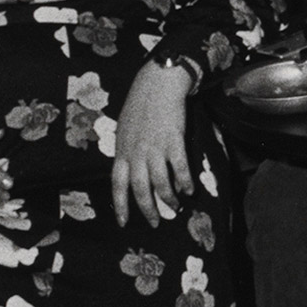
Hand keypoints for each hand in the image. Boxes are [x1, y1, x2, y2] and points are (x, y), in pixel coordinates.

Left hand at [111, 61, 195, 227]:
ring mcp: (155, 147)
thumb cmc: (140, 105)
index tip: (122, 222)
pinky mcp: (173, 141)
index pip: (117, 185)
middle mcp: (136, 153)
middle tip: (155, 222)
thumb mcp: (125, 129)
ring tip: (175, 206)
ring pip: (160, 182)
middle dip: (147, 209)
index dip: (120, 206)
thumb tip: (137, 170)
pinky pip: (180, 168)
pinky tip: (189, 189)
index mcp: (121, 151)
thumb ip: (128, 151)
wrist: (157, 84)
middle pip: (140, 189)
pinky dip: (184, 181)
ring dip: (168, 198)